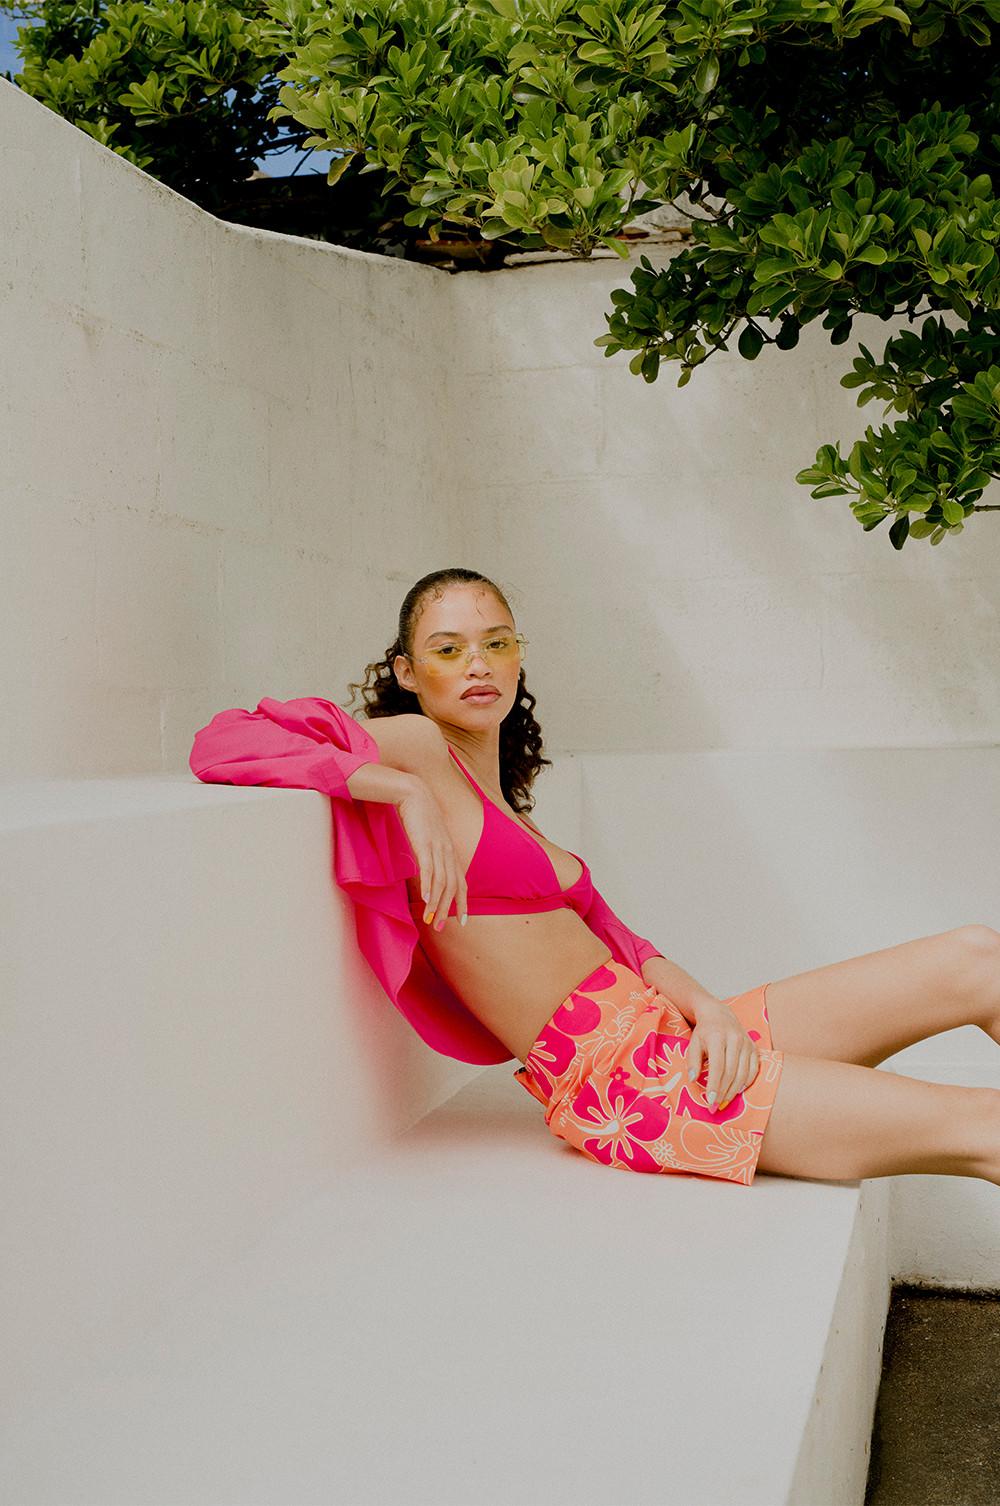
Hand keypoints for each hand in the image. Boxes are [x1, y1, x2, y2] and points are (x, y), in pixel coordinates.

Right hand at [396, 782, 467, 930]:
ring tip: (431, 920)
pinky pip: (429, 869)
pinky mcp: (424, 843)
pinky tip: (426, 899)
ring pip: (442, 882)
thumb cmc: (420, 816)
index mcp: (451, 853)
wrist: (414, 794)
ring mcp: (438, 848)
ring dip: (437, 903)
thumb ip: (432, 854)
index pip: (462, 883)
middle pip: (453, 887)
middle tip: (441, 928)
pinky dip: (429, 886)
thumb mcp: (430, 838)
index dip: (463, 903)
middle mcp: (449, 852)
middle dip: (448, 910)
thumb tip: (429, 870)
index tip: (463, 921)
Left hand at [684, 1000, 758, 1109]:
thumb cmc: (704, 1032)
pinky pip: (754, 1069)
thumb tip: (693, 1080)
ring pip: (743, 1073)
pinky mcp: (754, 1048)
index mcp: (717, 1037)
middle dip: (723, 1092)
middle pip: (731, 1072)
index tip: (710, 1101)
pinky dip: (747, 1082)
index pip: (717, 1066)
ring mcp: (747, 1043)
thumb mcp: (693, 1043)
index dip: (714, 1085)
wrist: (719, 1014)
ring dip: (734, 1091)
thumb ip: (692, 1061)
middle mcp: (735, 1039)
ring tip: (725, 1102)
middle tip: (716, 1106)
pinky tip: (737, 1090)